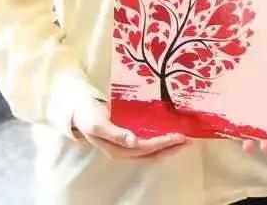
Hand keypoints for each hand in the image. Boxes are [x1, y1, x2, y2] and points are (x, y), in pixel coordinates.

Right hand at [71, 98, 187, 158]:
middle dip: (171, 148)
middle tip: (189, 139)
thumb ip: (115, 133)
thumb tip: (133, 142)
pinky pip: (148, 144)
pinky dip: (160, 141)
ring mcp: (126, 146)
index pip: (145, 149)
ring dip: (168, 147)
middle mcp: (124, 150)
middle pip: (151, 154)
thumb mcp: (97, 124)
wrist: (78, 111)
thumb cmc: (87, 116)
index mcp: (117, 149)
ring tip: (184, 139)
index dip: (163, 144)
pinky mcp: (128, 138)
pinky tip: (170, 133)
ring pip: (151, 152)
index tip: (179, 136)